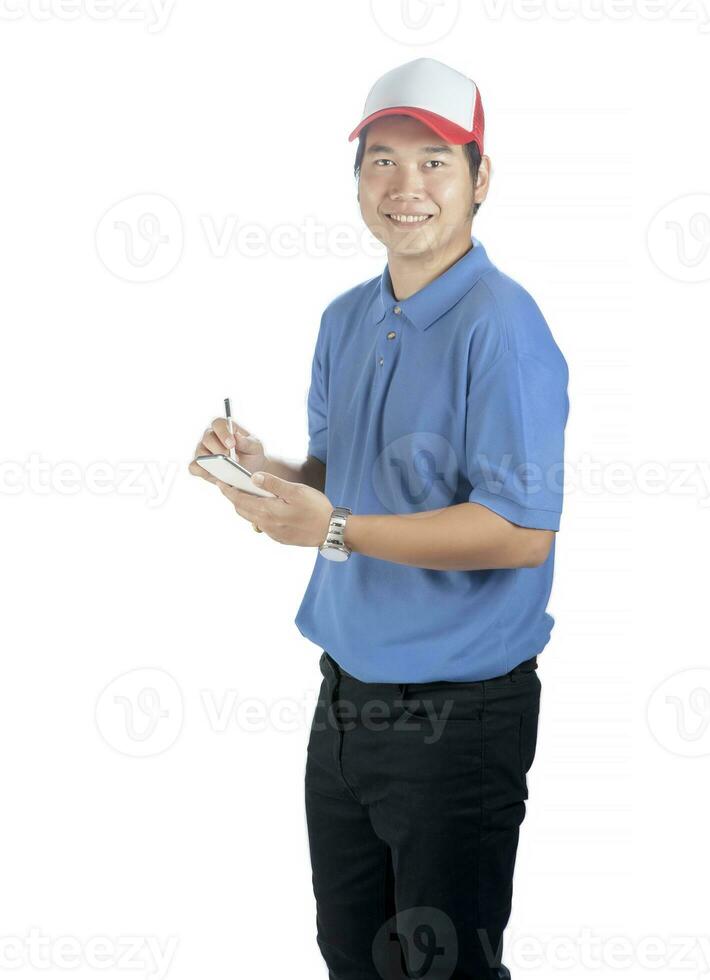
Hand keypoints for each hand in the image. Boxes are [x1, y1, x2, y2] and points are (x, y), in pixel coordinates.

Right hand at [188, 416, 267, 484]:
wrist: (250, 472)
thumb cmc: (252, 455)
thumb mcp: (255, 448)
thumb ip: (248, 442)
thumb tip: (237, 436)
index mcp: (225, 429)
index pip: (218, 423)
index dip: (223, 432)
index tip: (231, 444)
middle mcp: (211, 438)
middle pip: (207, 437)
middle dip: (218, 448)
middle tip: (228, 457)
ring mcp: (203, 452)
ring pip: (200, 452)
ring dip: (210, 460)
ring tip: (223, 468)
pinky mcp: (200, 466)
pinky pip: (194, 467)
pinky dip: (200, 471)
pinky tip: (212, 475)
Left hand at [215, 471, 333, 547]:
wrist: (331, 531)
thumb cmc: (316, 508)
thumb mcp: (296, 490)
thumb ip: (273, 483)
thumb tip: (253, 477)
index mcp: (267, 510)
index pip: (239, 499)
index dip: (228, 490)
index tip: (220, 482)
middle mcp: (266, 523)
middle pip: (242, 510)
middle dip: (234, 498)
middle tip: (230, 486)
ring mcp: (272, 532)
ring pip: (251, 518)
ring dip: (245, 507)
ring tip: (246, 495)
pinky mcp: (279, 537)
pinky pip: (262, 525)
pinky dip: (258, 515)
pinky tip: (265, 507)